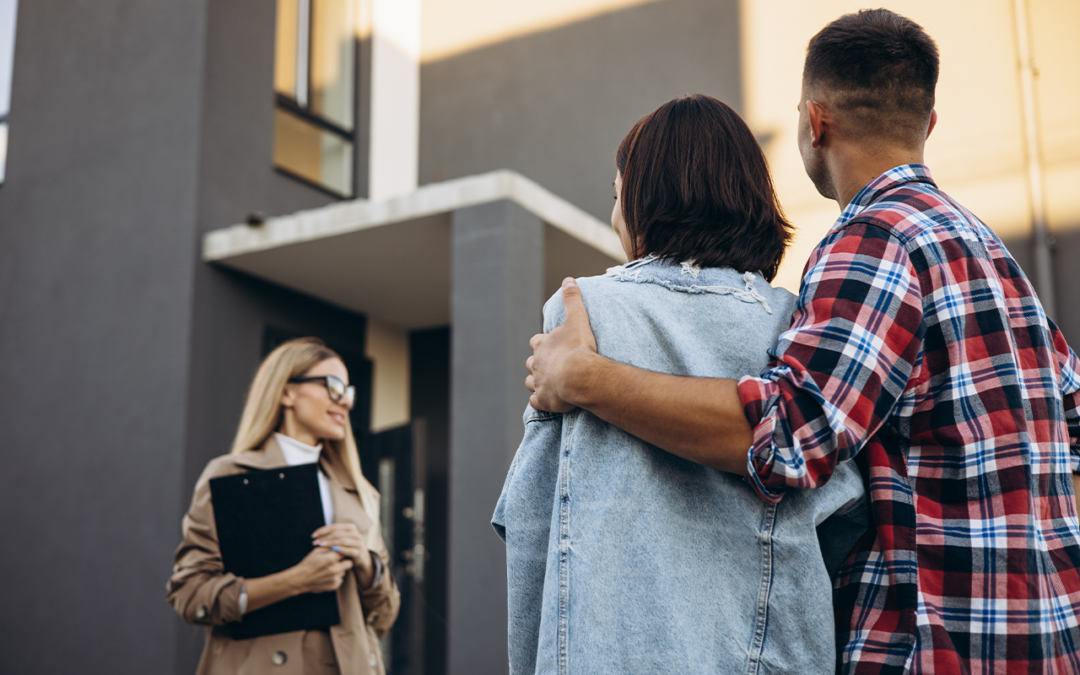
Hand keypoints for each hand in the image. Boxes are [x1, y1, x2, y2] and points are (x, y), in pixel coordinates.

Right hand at [291, 546, 352, 593]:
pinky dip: (336, 577)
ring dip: (340, 569)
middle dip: (346, 561)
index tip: (342, 551)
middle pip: (350, 563)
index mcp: (331, 558)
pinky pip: (340, 579)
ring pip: (345, 571)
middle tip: (339, 560)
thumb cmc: (309, 563)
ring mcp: (335, 579)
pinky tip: (327, 576)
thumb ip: (331, 547)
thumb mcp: (317, 551)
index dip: (344, 551)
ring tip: (329, 569)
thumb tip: (342, 542)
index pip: (346, 552)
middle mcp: (335, 569)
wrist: (300, 579)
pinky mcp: (334, 586)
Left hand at [313, 523, 374, 586]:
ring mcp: (359, 543)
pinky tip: (332, 551)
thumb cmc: (347, 548)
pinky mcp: (359, 552)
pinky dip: (340, 550)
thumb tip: (315, 535)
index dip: (323, 530)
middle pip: (338, 533)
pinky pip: (349, 550)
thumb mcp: (340, 540)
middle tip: (315, 542)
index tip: (313, 536)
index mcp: (351, 528)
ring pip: (343, 540)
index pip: (334, 526)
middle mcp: (356, 533)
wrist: (361, 559)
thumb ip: (332, 536)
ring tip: (321, 546)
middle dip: (325, 537)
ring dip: (330, 543)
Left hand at [526, 278, 598, 411]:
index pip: (536, 342)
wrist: (578, 375)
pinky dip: (540, 402)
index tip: (549, 344)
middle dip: (537, 363)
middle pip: (531, 362)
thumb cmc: (578, 347)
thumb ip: (572, 299)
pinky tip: (547, 402)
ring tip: (548, 383)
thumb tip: (568, 280)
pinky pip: (536, 403)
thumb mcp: (577, 318)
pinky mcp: (543, 401)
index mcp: (542, 345)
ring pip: (530, 382)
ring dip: (536, 382)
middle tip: (551, 365)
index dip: (542, 343)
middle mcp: (536, 364)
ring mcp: (538, 383)